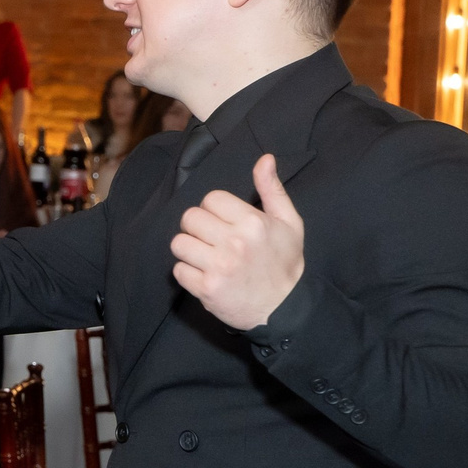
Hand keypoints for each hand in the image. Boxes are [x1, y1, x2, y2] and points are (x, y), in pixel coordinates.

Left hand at [171, 153, 305, 330]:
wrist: (285, 309)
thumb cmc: (285, 263)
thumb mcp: (288, 223)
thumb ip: (272, 189)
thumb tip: (264, 158)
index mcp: (253, 223)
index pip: (211, 199)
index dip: (214, 210)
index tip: (225, 223)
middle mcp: (234, 242)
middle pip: (190, 218)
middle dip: (198, 228)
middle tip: (213, 240)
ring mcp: (219, 267)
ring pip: (179, 243)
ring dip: (189, 250)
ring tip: (207, 257)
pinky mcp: (206, 288)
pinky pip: (178, 270)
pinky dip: (188, 273)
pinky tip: (206, 275)